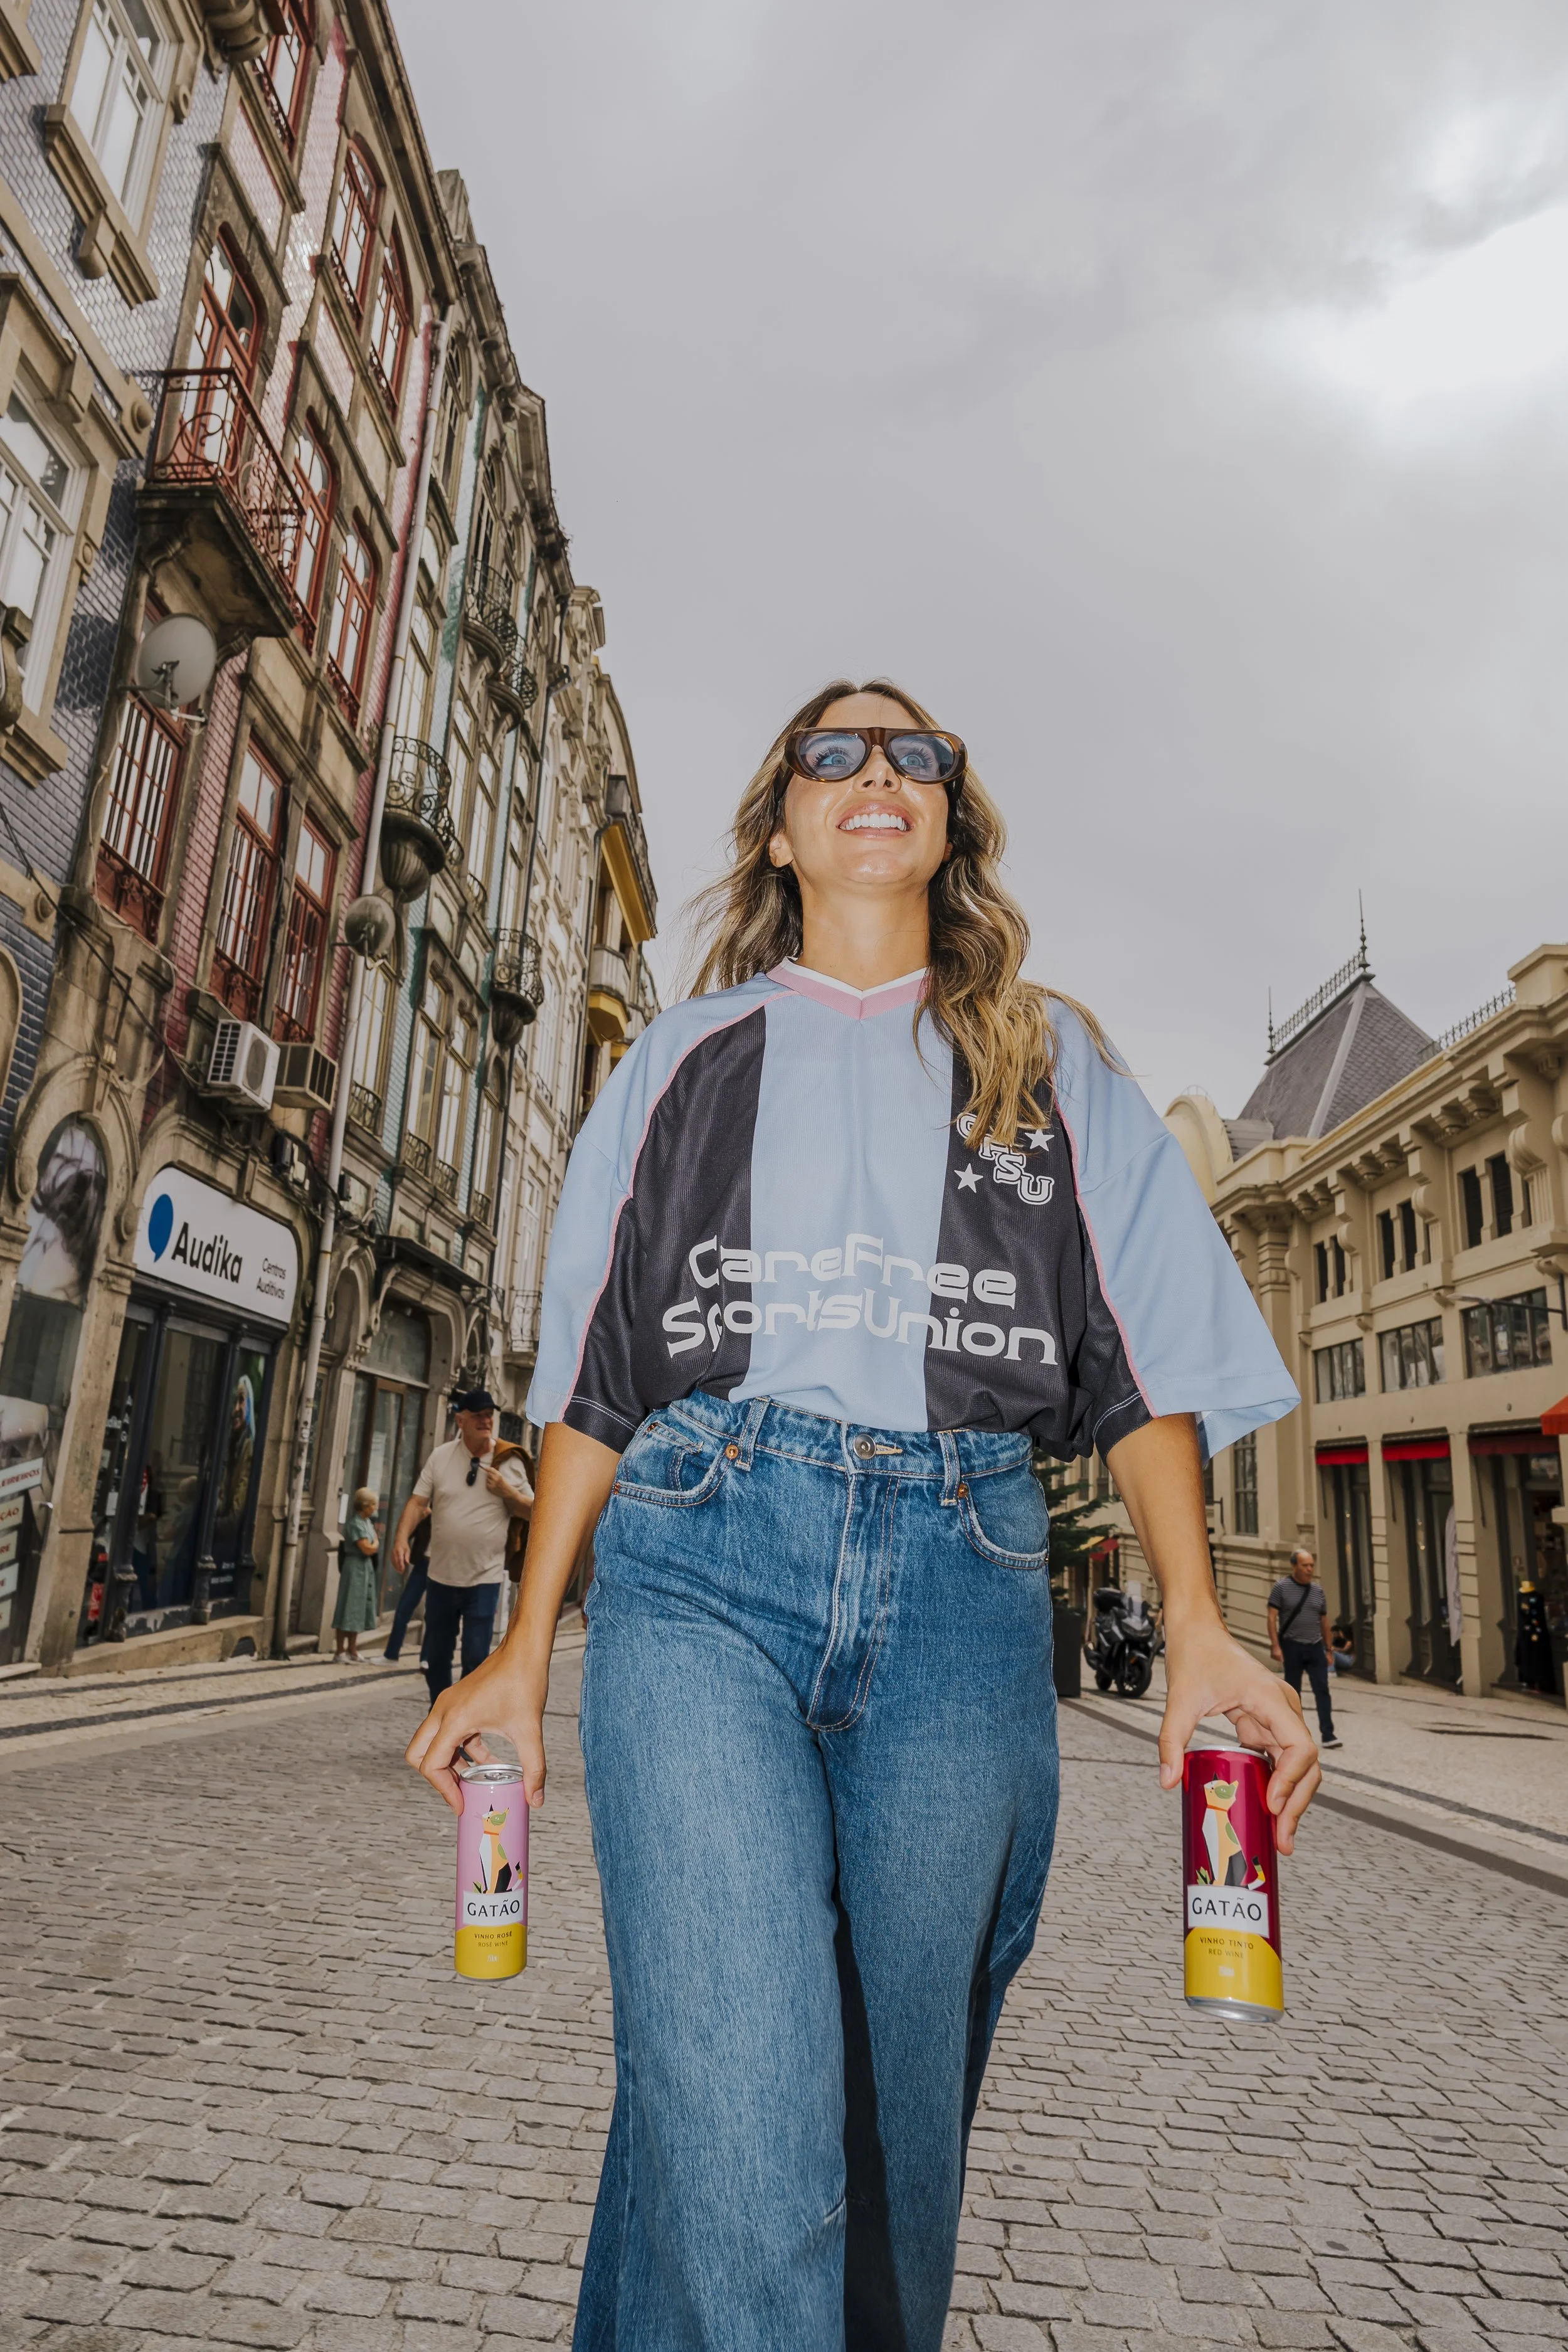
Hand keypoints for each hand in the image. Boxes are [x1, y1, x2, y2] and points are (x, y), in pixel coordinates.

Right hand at [392, 1534, 409, 1574]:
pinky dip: (394, 1565)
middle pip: (396, 1561)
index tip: (403, 1569)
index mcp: (399, 1551)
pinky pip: (392, 1560)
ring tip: (399, 1571)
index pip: (400, 1559)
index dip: (401, 1564)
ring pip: (393, 1561)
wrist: (399, 1540)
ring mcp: (392, 1553)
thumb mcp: (408, 1550)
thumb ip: (407, 1556)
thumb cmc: (404, 1545)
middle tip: (401, 1572)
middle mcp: (394, 1552)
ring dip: (396, 1567)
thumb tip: (407, 1563)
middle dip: (398, 1567)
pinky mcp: (391, 1554)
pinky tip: (396, 1568)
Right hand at [405, 1644, 547, 1817]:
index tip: (461, 1804)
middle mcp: (443, 1710)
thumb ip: (533, 1769)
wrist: (525, 1649)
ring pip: (433, 1742)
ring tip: (475, 1782)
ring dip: (450, 1763)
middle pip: (418, 1753)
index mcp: (454, 1720)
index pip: (431, 1764)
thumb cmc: (524, 1682)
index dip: (443, 1790)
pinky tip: (487, 1760)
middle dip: (436, 1777)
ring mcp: (449, 1704)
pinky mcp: (459, 1701)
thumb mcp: (530, 1731)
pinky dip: (462, 1749)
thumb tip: (536, 1800)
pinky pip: (449, 1732)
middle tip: (459, 1793)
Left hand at [483, 1466, 514, 1498]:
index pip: (491, 1470)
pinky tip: (492, 1485)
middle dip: (489, 1475)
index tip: (485, 1468)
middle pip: (488, 1474)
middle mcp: (496, 1479)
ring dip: (489, 1480)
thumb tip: (487, 1468)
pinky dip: (489, 1484)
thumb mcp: (501, 1476)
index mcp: (499, 1475)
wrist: (507, 1491)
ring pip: (487, 1479)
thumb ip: (495, 1472)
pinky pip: (487, 1484)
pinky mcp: (491, 1488)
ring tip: (493, 1482)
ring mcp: (493, 1484)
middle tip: (492, 1477)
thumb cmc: (504, 1483)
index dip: (487, 1469)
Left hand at [1158, 1615, 1319, 1854]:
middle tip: (1283, 1840)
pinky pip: (1281, 1759)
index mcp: (1271, 1700)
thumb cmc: (1195, 1656)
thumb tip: (1168, 1782)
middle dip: (1297, 1804)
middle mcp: (1283, 1708)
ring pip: (1298, 1765)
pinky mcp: (1266, 1723)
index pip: (1300, 1748)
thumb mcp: (1180, 1700)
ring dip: (1292, 1800)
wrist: (1197, 1631)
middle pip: (1307, 1764)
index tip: (1271, 1805)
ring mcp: (1278, 1716)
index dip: (1291, 1781)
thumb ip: (1172, 1739)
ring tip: (1279, 1835)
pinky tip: (1268, 1812)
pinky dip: (1279, 1786)